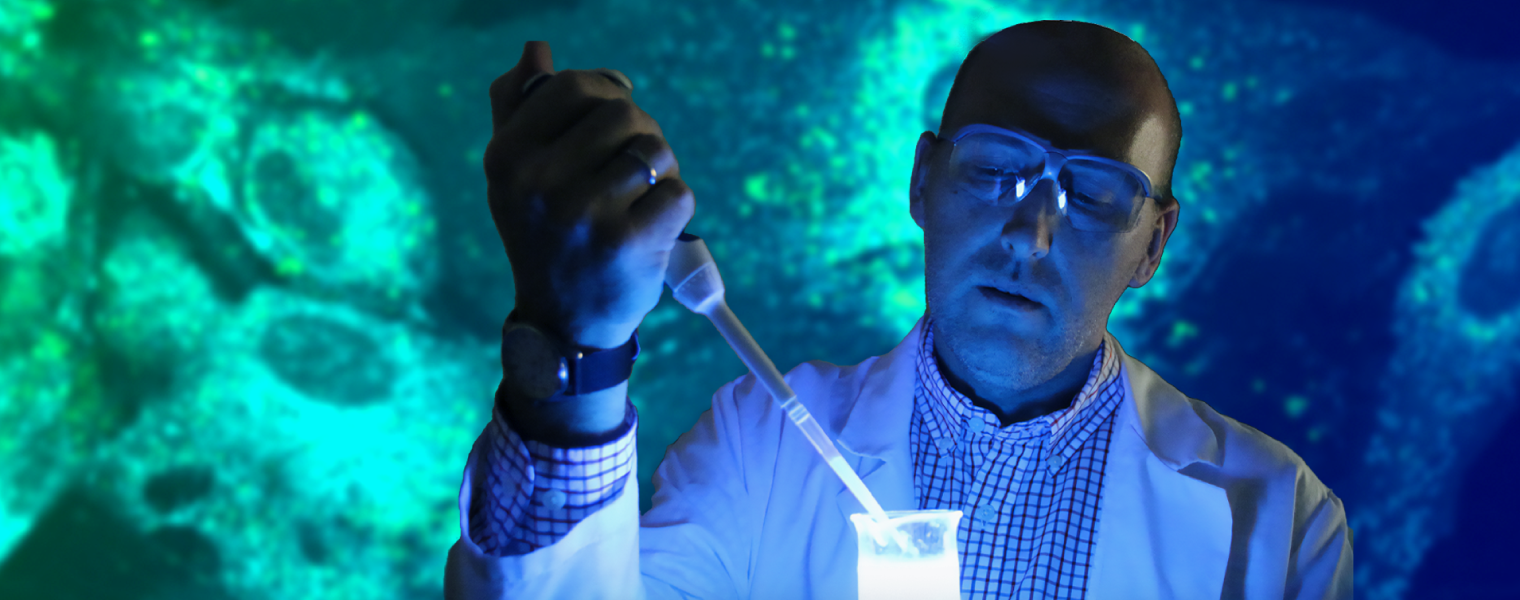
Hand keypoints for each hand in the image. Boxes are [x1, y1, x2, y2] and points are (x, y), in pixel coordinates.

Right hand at [485, 41, 693, 349]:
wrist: (563, 326)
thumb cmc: (543, 237)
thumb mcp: (513, 176)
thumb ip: (518, 107)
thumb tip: (537, 51)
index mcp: (508, 158)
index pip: (574, 85)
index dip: (605, 93)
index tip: (609, 120)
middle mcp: (540, 183)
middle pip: (623, 112)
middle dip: (638, 134)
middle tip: (628, 170)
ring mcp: (586, 214)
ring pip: (657, 150)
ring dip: (660, 170)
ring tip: (638, 198)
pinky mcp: (630, 243)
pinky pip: (679, 193)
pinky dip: (673, 208)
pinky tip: (649, 229)